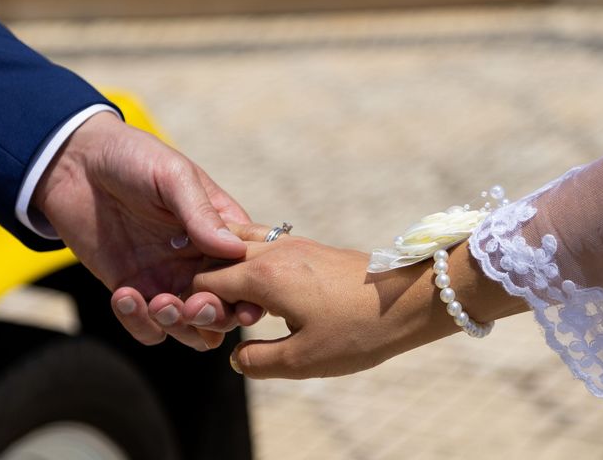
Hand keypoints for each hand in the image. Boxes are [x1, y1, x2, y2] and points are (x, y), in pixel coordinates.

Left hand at [33, 111, 260, 348]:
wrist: (74, 163)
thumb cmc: (134, 158)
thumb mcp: (174, 176)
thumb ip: (201, 213)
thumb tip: (235, 250)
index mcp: (222, 231)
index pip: (250, 271)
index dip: (252, 292)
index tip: (244, 302)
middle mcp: (200, 261)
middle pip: (226, 308)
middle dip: (215, 316)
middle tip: (194, 305)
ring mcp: (168, 279)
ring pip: (191, 329)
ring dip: (180, 326)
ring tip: (156, 302)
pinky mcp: (134, 291)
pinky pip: (148, 328)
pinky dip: (141, 324)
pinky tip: (123, 295)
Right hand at [188, 224, 526, 377]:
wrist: (408, 299)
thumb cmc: (358, 330)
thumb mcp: (303, 360)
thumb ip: (257, 360)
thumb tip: (235, 355)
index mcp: (262, 276)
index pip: (203, 283)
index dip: (194, 307)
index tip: (205, 328)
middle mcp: (272, 250)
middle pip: (216, 256)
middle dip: (206, 283)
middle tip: (213, 314)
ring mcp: (292, 243)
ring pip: (240, 243)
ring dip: (227, 266)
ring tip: (229, 297)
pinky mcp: (309, 246)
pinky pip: (264, 244)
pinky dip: (249, 260)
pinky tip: (260, 287)